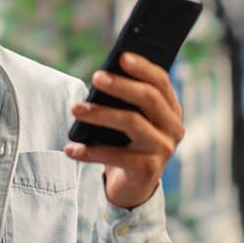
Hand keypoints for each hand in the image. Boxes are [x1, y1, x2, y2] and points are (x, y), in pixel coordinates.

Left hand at [64, 52, 184, 208]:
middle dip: (120, 85)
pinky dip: (90, 152)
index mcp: (170, 108)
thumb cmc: (126, 142)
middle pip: (148, 98)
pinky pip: (116, 156)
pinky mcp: (149, 170)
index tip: (121, 56)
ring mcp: (163, 149)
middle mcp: (173, 127)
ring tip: (76, 109)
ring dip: (101, 114)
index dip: (142, 67)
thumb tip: (101, 77)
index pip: (160, 81)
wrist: (132, 186)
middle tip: (95, 77)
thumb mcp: (129, 118)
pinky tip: (71, 148)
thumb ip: (123, 100)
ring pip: (132, 123)